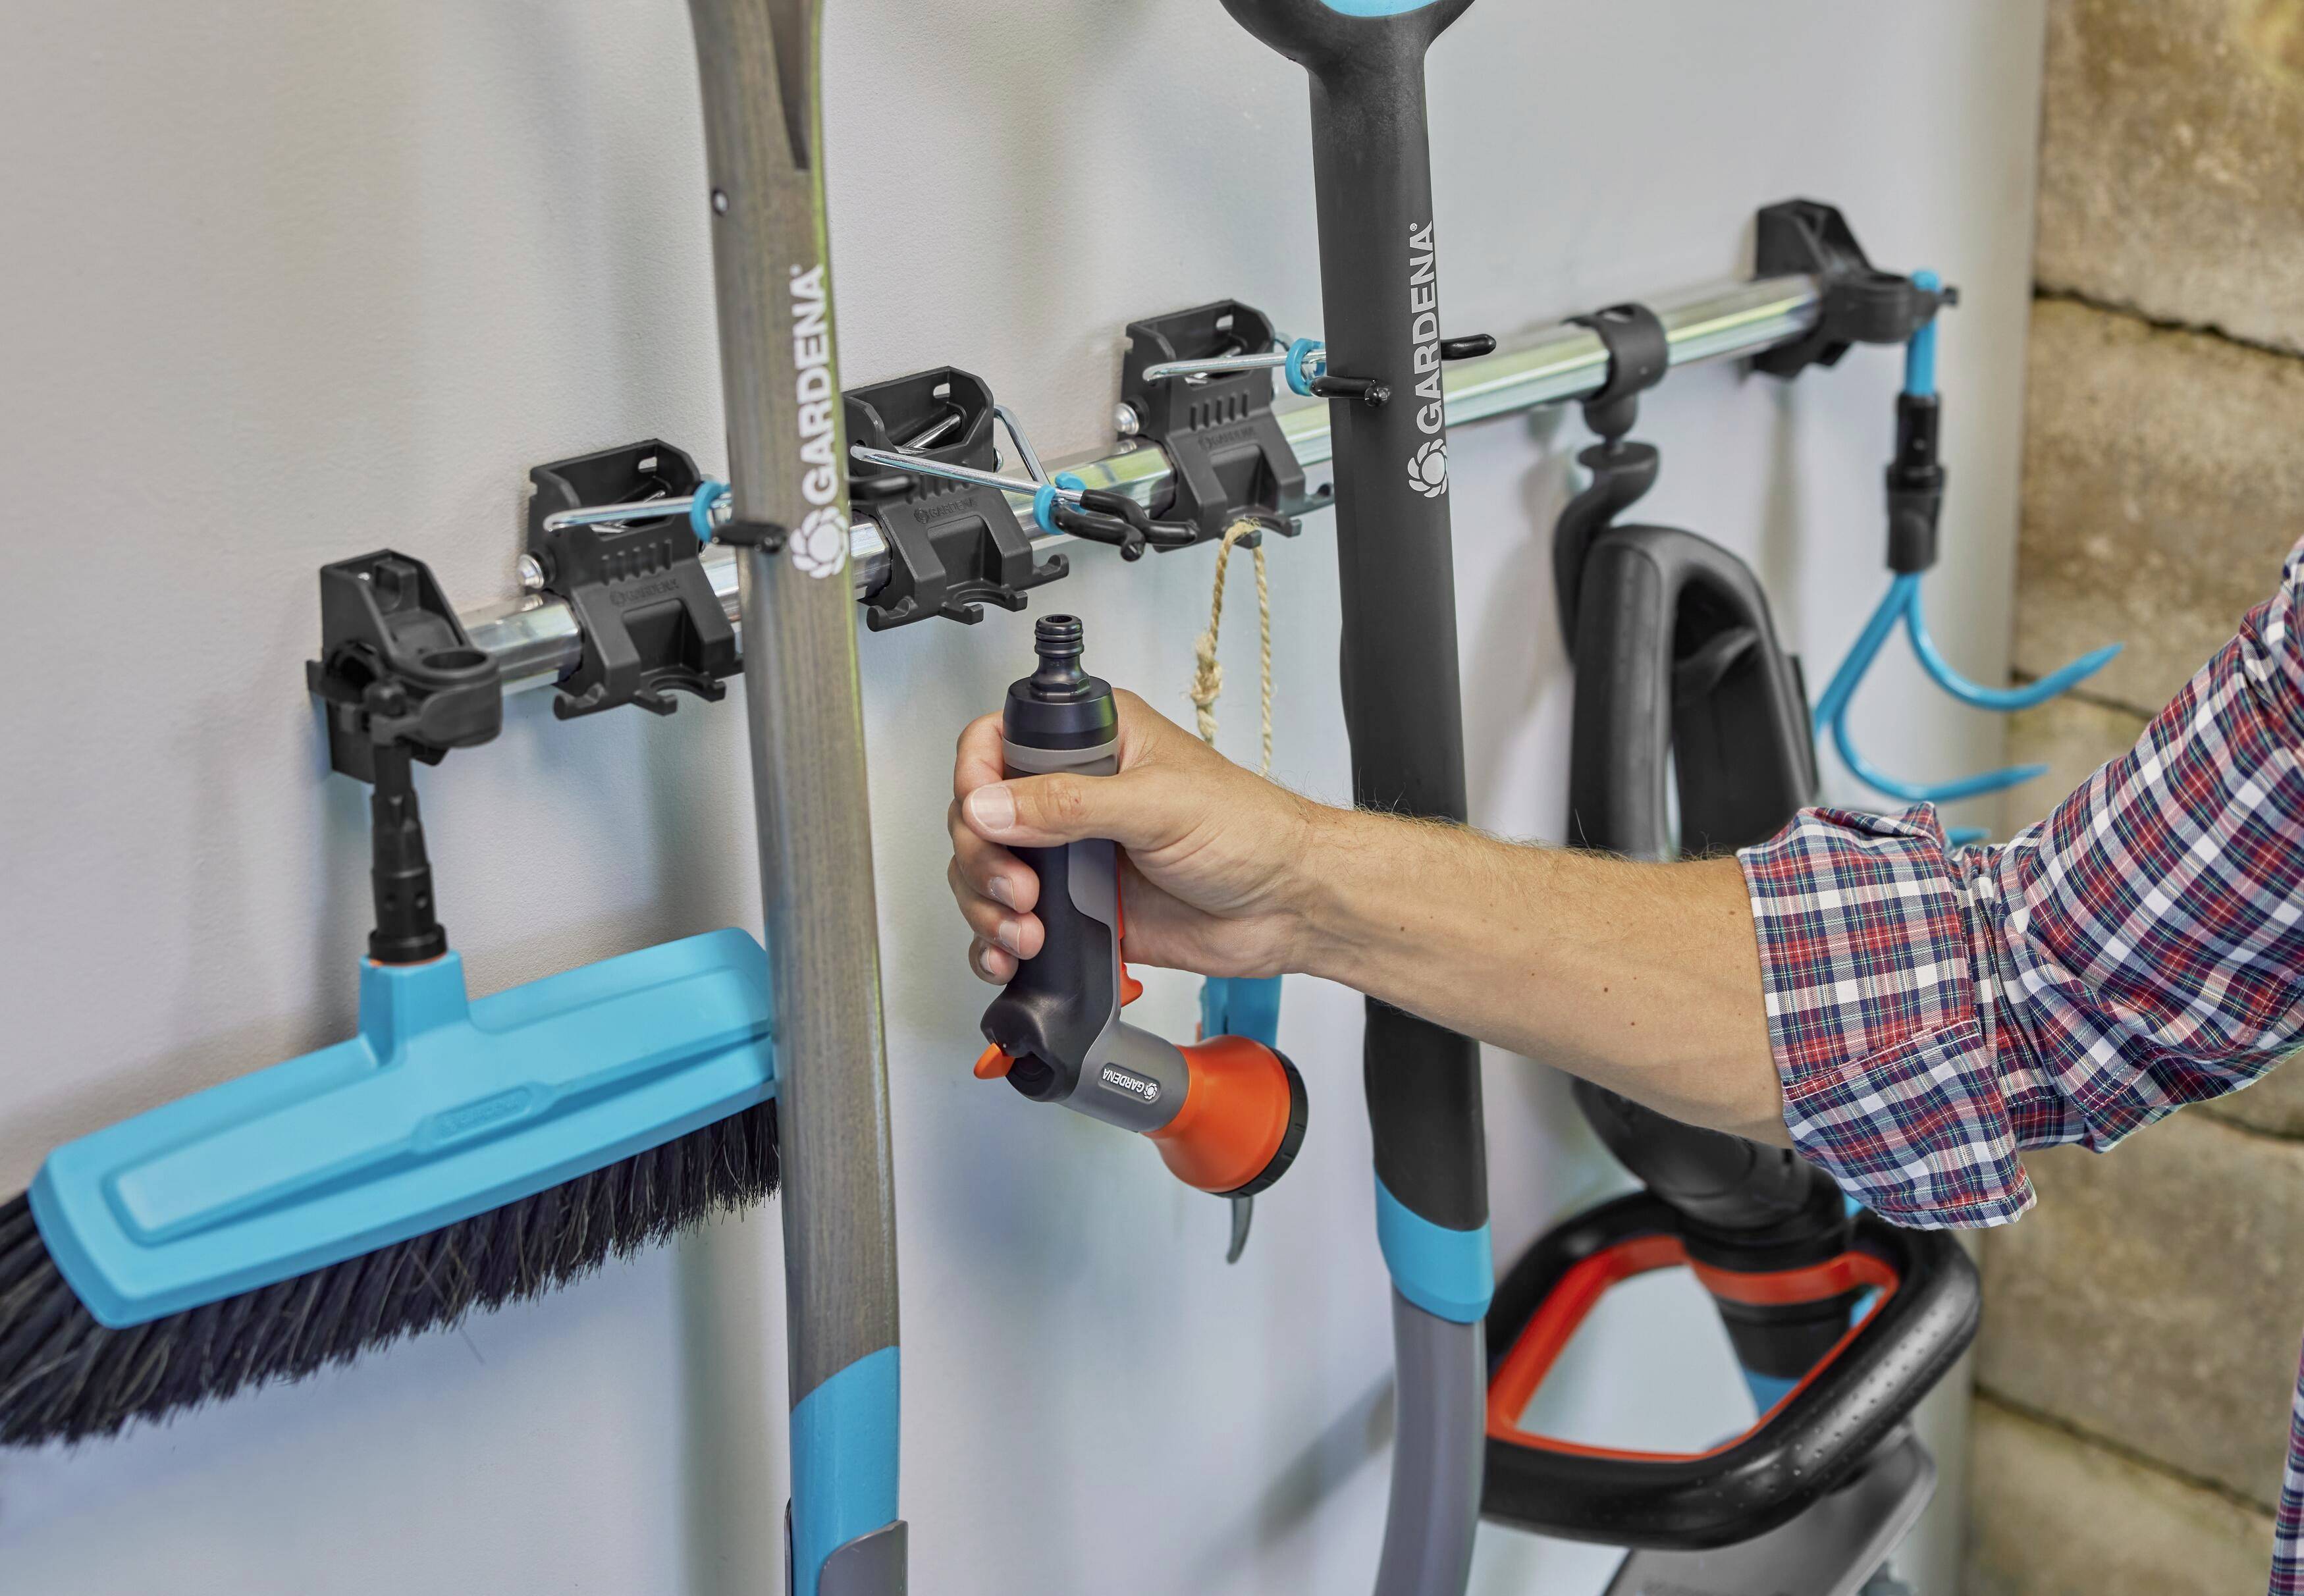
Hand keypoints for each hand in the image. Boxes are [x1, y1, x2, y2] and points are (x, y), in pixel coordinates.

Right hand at [947, 690, 1325, 985]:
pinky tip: (1010, 955)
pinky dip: (997, 944)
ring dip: (986, 908)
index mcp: (1094, 743)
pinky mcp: (1078, 910)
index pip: (998, 740)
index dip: (975, 777)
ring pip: (987, 874)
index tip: (982, 815)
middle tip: (1019, 889)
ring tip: (1025, 931)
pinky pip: (1013, 925)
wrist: (1288, 906)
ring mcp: (1072, 855)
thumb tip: (990, 805)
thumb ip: (1069, 803)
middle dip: (981, 858)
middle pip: (979, 815)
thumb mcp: (1158, 804)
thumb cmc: (1251, 832)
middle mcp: (1074, 795)